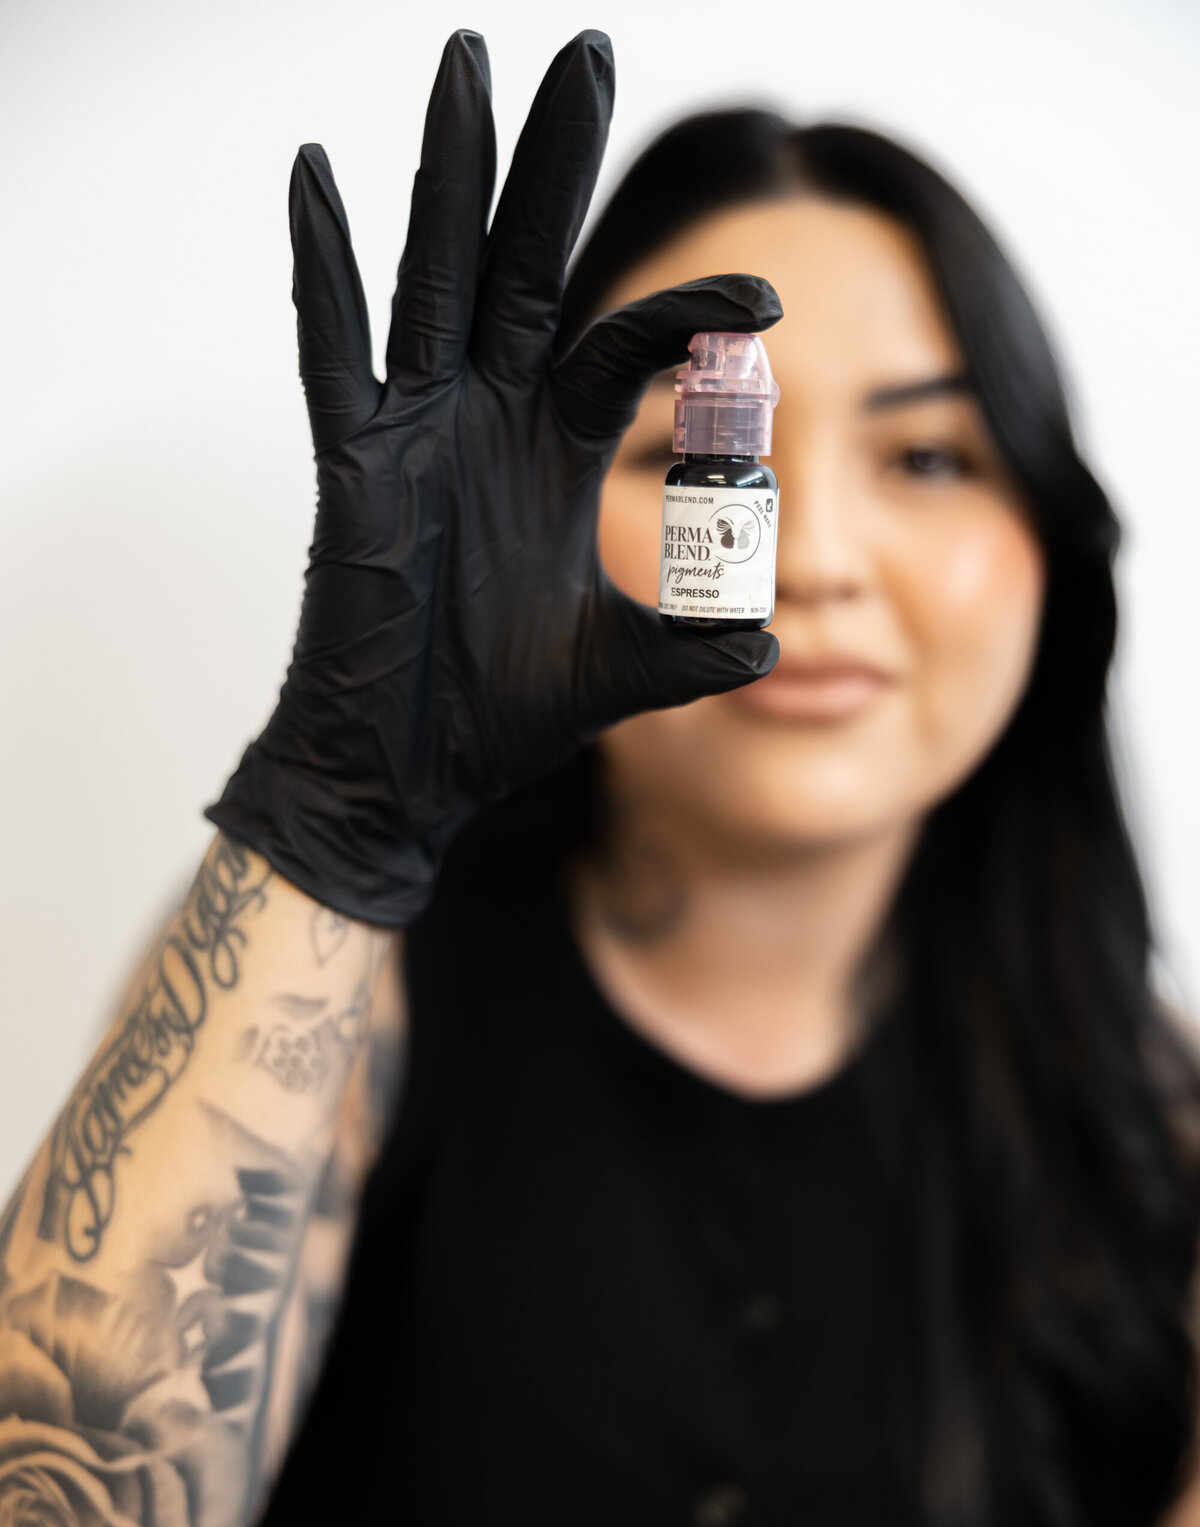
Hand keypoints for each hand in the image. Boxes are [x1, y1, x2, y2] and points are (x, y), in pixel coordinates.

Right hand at [204, 28, 780, 926]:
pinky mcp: (355, 464)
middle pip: (526, 263)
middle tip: (585, 55)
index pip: (622, 344)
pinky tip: (320, 178)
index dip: (688, 317)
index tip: (764, 311)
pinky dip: (325, 268)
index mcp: (554, 451)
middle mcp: (488, 420)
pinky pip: (335, 350)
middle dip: (555, 164)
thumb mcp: (619, 670)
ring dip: (453, 176)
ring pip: (436, 275)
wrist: (409, 775)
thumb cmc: (500, 718)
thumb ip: (694, 647)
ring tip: (469, 68)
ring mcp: (417, 432)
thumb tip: (780, 644)